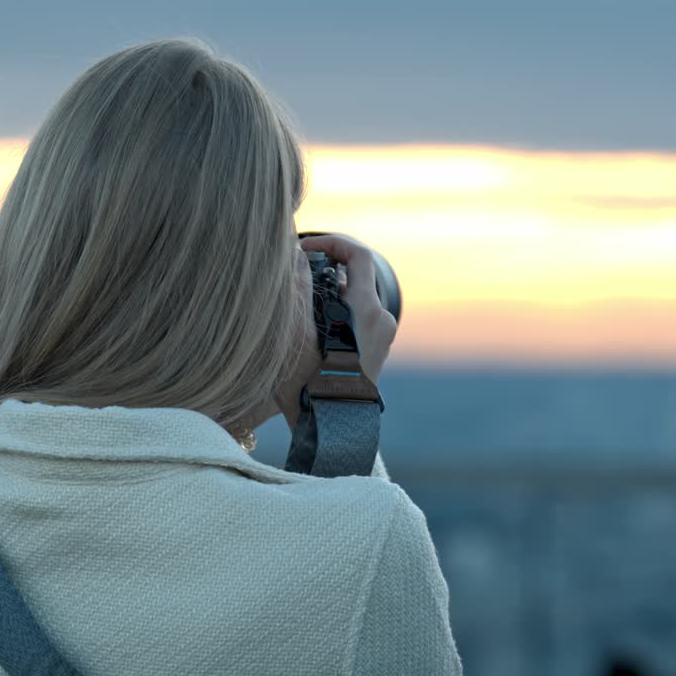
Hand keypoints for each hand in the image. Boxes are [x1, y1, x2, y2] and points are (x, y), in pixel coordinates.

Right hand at [299, 233, 397, 384]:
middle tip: (294, 275)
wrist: (331, 433)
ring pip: (352, 298)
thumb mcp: (294, 333)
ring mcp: (380, 337)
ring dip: (325, 292)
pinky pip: (354, 317)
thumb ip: (296, 289)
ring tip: (296, 305)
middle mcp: (381, 321)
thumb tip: (297, 256)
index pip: (358, 256)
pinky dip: (333, 310)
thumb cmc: (309, 387)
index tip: (302, 248)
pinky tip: (308, 328)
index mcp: (368, 312)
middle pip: (355, 276)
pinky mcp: (373, 351)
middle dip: (323, 269)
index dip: (331, 242)